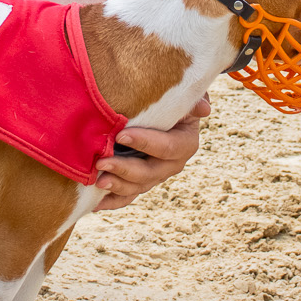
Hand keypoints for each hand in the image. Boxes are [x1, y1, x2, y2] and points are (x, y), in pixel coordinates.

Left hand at [93, 95, 208, 210]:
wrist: (156, 109)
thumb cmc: (167, 97)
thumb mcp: (181, 96)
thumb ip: (192, 100)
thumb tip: (204, 109)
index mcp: (185, 142)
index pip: (168, 147)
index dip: (146, 142)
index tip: (121, 134)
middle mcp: (172, 163)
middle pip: (150, 172)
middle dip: (125, 169)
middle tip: (102, 162)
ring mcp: (155, 175)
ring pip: (138, 187)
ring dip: (117, 186)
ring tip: (98, 181)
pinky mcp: (139, 182)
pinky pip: (127, 196)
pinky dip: (112, 201)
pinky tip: (96, 203)